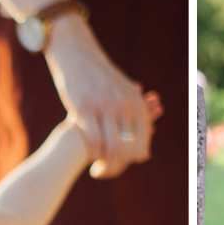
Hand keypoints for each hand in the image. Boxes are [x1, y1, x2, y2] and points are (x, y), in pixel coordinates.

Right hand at [45, 16, 151, 177]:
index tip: (123, 163)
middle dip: (117, 165)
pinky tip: (86, 155)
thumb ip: (136, 109)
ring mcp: (104, 107)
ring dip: (103, 163)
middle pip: (127, 150)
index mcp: (136, 103)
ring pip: (110, 148)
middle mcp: (124, 106)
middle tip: (105, 170)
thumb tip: (146, 123)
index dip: (133, 158)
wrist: (77, 53)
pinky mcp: (83, 108)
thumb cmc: (99, 75)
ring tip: (96, 168)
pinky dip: (91, 152)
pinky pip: (91, 140)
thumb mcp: (123, 89)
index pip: (141, 143)